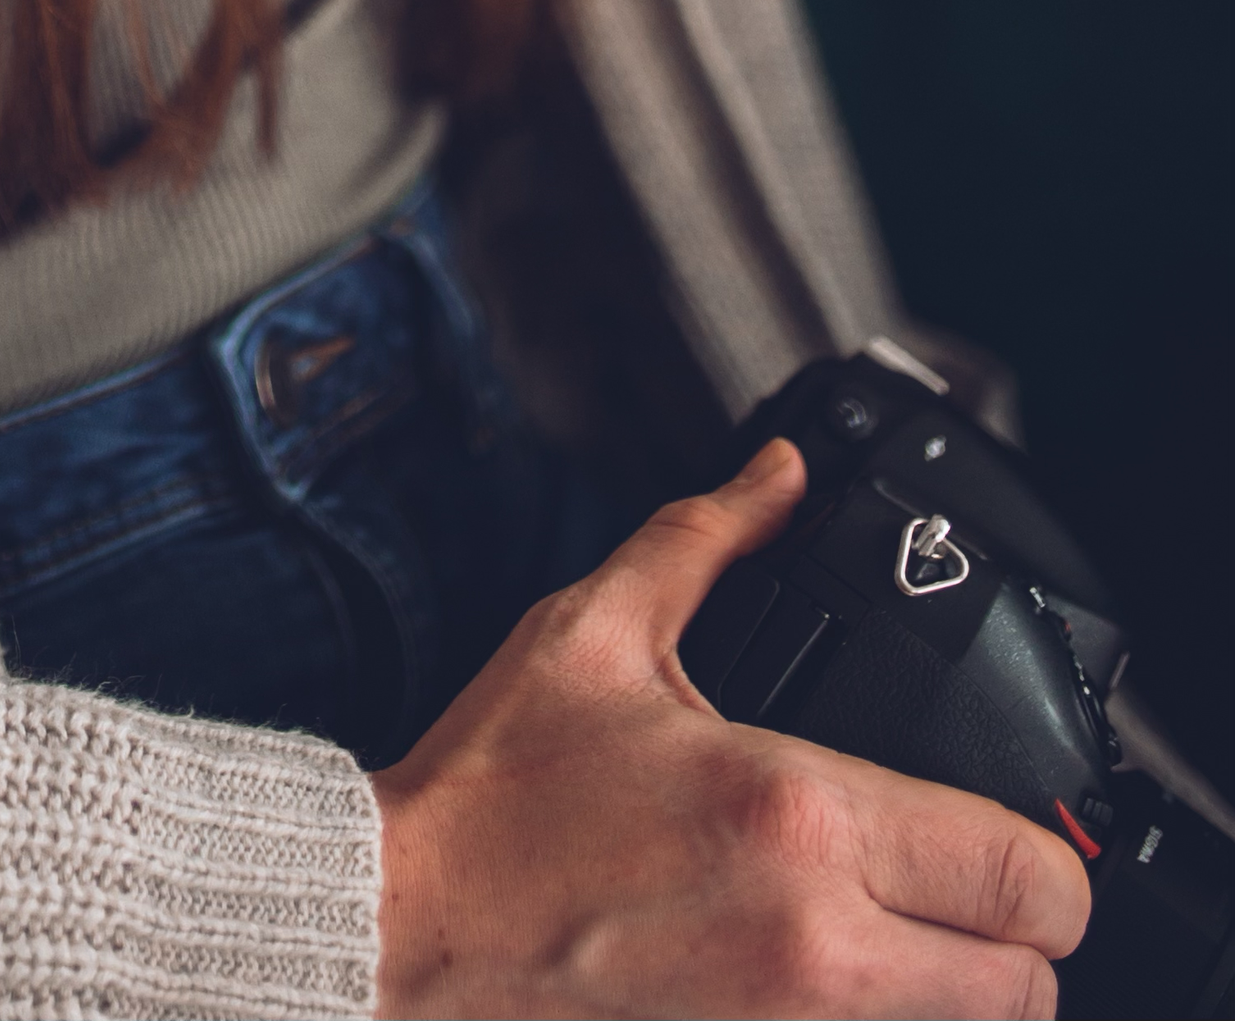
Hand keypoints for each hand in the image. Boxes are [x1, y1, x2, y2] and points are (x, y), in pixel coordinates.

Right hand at [370, 434, 1089, 1016]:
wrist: (403, 926)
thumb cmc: (493, 792)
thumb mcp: (595, 632)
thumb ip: (705, 540)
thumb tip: (779, 477)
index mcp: (794, 810)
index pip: (1024, 874)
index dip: (1043, 856)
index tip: (1004, 830)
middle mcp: (816, 939)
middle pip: (1028, 987)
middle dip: (1014, 937)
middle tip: (960, 889)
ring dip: (956, 994)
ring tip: (902, 939)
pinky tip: (823, 978)